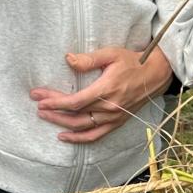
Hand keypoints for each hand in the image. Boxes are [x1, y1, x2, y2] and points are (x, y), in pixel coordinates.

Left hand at [31, 46, 174, 142]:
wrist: (155, 74)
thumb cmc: (132, 61)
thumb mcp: (111, 54)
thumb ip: (89, 59)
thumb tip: (67, 59)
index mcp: (106, 90)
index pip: (75, 101)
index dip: (56, 102)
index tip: (40, 98)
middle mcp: (109, 107)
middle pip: (75, 115)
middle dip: (53, 111)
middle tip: (37, 106)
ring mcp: (113, 117)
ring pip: (83, 127)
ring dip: (62, 124)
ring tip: (45, 117)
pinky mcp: (117, 122)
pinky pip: (96, 135)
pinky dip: (79, 139)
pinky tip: (65, 136)